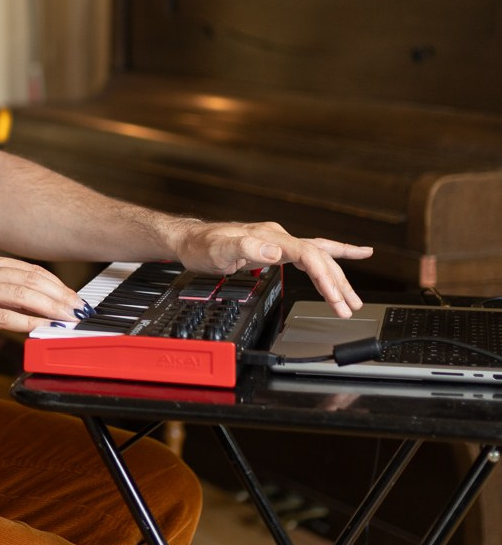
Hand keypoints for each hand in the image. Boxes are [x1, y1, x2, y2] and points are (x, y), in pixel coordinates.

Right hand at [0, 253, 81, 353]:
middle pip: (31, 279)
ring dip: (50, 308)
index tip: (74, 298)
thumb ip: (4, 296)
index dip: (57, 284)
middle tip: (80, 310)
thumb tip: (39, 307)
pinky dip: (27, 322)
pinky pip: (4, 315)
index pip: (30, 269)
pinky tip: (42, 328)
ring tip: (68, 319)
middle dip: (60, 296)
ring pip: (22, 294)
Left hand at [172, 220, 371, 316]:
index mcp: (270, 237)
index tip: (335, 297)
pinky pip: (311, 252)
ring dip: (338, 278)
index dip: (324, 276)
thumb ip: (245, 248)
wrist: (190, 240)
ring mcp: (278, 242)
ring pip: (318, 257)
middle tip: (350, 307)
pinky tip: (354, 254)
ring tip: (354, 300)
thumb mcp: (219, 249)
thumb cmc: (202, 245)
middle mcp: (278, 237)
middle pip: (318, 257)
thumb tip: (274, 251)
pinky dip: (334, 255)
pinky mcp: (275, 249)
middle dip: (337, 284)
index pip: (307, 255)